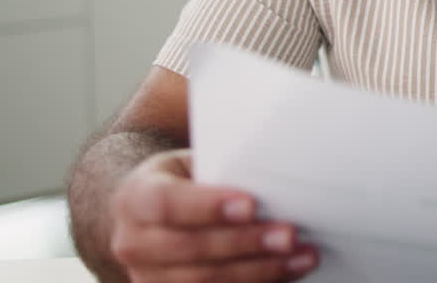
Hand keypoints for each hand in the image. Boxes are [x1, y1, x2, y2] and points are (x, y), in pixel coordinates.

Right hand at [109, 149, 317, 281]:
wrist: (155, 214)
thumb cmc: (188, 182)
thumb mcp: (193, 164)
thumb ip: (223, 169)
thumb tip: (276, 170)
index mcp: (135, 198)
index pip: (166, 203)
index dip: (208, 206)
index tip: (250, 204)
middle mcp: (134, 243)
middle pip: (189, 248)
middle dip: (245, 243)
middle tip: (289, 235)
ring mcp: (148, 277)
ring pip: (203, 281)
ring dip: (260, 270)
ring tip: (302, 257)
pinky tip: (288, 273)